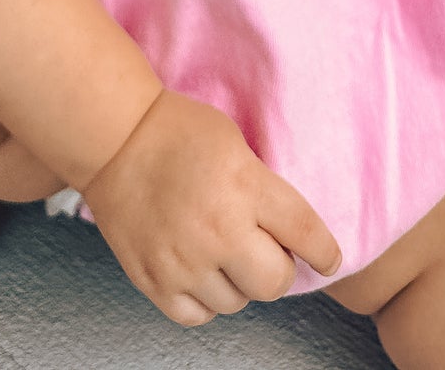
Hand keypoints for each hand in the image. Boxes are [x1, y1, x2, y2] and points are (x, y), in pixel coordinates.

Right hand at [79, 87, 343, 326]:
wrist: (115, 138)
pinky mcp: (153, 279)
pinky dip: (204, 300)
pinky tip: (201, 273)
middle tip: (265, 249)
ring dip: (238, 282)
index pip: (305, 233)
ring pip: (236, 302)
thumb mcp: (236, 143)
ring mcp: (183, 260)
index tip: (329, 258)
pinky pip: (197, 315)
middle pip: (275, 282)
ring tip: (224, 254)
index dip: (324, 251)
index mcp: (245, 186)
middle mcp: (218, 230)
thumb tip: (288, 231)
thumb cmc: (178, 130)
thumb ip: (263, 187)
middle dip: (278, 267)